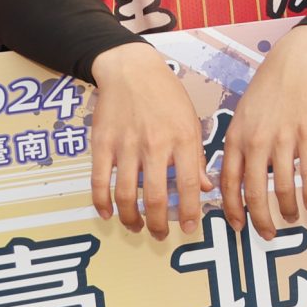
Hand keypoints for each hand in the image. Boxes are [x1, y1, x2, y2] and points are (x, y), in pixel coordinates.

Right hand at [89, 42, 208, 239]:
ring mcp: (126, 145)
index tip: (191, 228)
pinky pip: (99, 181)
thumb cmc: (166, 95)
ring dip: (131, 218)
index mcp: (182, 139)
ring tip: (136, 227)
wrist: (131, 70)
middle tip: (161, 235)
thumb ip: (196, 156)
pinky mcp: (102, 144)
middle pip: (156, 196)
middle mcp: (155, 145)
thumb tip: (207, 187)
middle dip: (160, 223)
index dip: (190, 211)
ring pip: (126, 194)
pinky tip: (108, 214)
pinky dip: (102, 202)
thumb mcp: (191, 121)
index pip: (190, 184)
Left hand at [219, 24, 306, 238]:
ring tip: (293, 218)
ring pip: (282, 186)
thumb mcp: (242, 115)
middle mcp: (255, 142)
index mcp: (236, 138)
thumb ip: (238, 145)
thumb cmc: (268, 88)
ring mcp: (282, 139)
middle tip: (267, 234)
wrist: (295, 62)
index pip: (229, 183)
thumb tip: (233, 175)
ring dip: (288, 208)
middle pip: (254, 192)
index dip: (233, 210)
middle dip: (260, 219)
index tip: (238, 226)